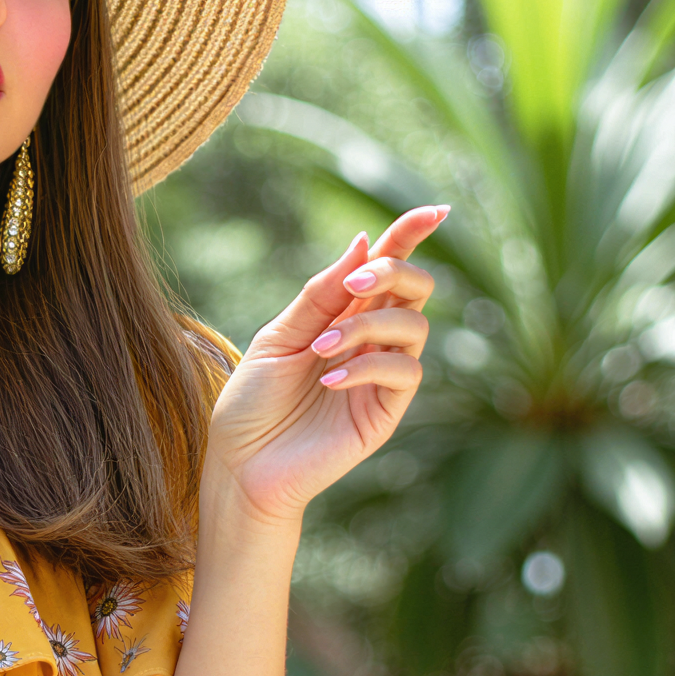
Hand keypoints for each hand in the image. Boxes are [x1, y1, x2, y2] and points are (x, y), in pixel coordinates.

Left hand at [204, 205, 447, 526]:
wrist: (240, 464)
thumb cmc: (251, 401)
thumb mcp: (278, 337)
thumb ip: (320, 294)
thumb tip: (362, 242)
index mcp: (342, 314)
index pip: (386, 267)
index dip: (410, 236)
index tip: (433, 211)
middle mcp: (370, 340)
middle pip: (416, 289)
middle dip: (395, 272)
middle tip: (354, 283)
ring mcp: (381, 376)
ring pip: (414, 328)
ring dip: (368, 325)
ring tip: (320, 349)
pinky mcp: (385, 411)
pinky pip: (404, 373)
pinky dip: (368, 365)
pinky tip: (329, 378)